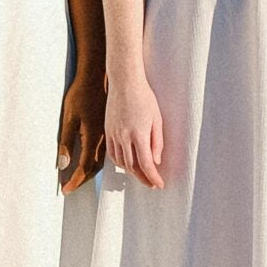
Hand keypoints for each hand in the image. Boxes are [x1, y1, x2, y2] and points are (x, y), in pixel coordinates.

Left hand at [58, 63, 106, 193]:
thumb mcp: (69, 117)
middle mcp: (103, 139)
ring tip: (80, 179)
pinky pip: (108, 150)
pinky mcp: (111, 128)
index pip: (84, 167)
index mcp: (92, 137)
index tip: (66, 190)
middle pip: (95, 167)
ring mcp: (110, 133)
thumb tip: (63, 164)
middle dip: (83, 179)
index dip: (75, 181)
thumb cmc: (81, 93)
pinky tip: (93, 161)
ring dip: (92, 172)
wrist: (98, 74)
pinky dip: (98, 160)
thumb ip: (66, 142)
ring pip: (103, 160)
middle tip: (72, 188)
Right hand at [103, 71, 164, 189]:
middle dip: (143, 178)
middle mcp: (124, 137)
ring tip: (142, 174)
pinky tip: (127, 164)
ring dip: (132, 172)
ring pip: (121, 162)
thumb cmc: (144, 97)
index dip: (153, 177)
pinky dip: (120, 162)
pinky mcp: (107, 131)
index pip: (146, 164)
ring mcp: (113, 134)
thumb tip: (156, 161)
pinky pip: (112, 153)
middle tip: (152, 183)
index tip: (159, 184)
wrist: (124, 82)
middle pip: (132, 167)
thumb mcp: (157, 119)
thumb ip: (157, 142)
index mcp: (138, 134)